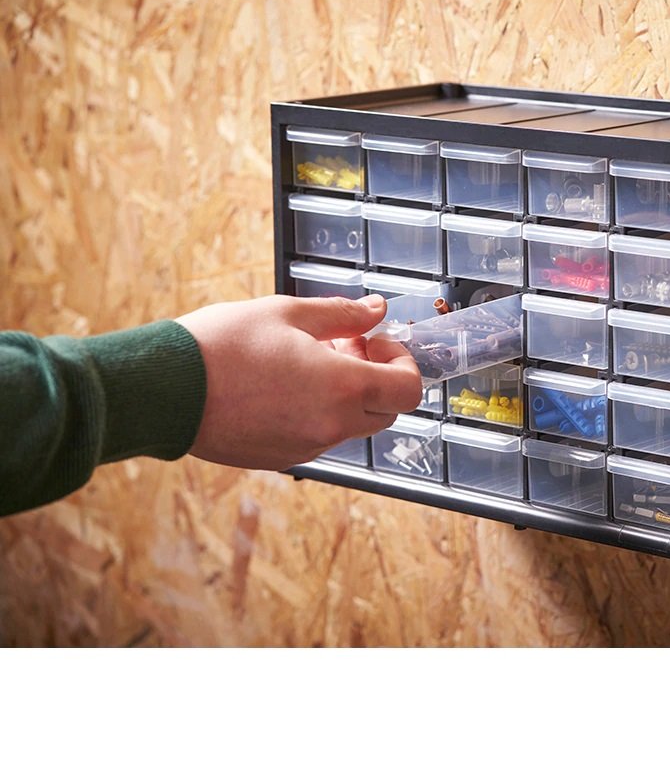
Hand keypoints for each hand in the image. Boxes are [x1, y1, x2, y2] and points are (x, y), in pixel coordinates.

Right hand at [176, 294, 421, 469]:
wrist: (162, 389)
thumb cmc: (221, 345)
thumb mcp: (288, 313)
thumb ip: (342, 314)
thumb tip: (376, 310)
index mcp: (341, 388)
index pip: (408, 390)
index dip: (402, 363)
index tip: (376, 341)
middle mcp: (330, 426)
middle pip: (385, 412)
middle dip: (377, 378)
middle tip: (345, 346)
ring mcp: (305, 448)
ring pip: (351, 426)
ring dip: (347, 396)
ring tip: (308, 361)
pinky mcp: (280, 458)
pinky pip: (317, 437)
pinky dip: (318, 413)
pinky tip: (285, 386)